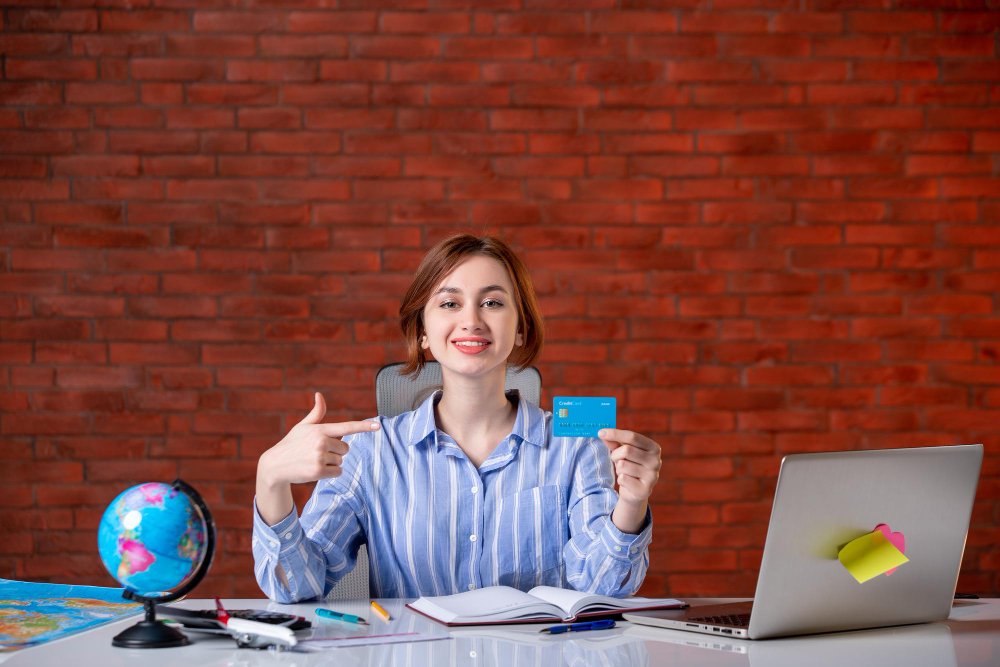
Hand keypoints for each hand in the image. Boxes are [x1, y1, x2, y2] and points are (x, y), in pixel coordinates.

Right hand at [258, 392, 379, 488]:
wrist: (275, 465)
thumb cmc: (291, 444)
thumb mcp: (303, 426)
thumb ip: (316, 413)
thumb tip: (319, 395)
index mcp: (320, 429)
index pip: (346, 427)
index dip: (364, 427)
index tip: (378, 426)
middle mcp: (321, 441)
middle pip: (346, 448)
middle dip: (336, 451)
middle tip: (318, 452)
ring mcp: (320, 456)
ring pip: (341, 461)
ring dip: (331, 463)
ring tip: (313, 461)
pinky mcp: (318, 471)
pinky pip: (337, 472)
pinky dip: (330, 473)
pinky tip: (315, 469)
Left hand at [599, 428, 660, 532]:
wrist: (635, 491)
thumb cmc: (629, 466)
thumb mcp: (622, 451)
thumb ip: (614, 442)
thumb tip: (602, 433)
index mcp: (654, 448)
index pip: (633, 437)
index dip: (615, 434)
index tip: (600, 432)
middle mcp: (656, 461)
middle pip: (626, 450)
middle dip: (615, 455)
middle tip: (616, 459)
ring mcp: (652, 477)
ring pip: (622, 465)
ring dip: (618, 469)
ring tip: (624, 472)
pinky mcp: (645, 490)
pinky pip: (622, 479)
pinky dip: (620, 479)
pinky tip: (627, 482)